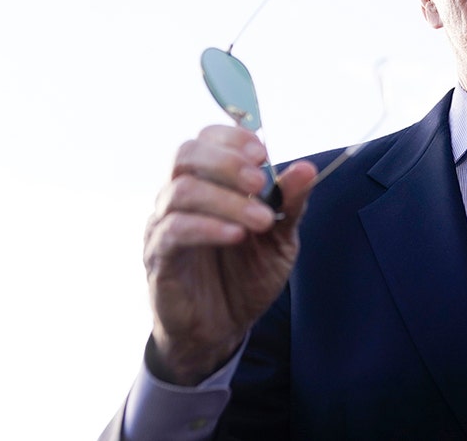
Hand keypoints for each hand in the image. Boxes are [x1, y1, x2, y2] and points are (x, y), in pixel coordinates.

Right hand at [142, 125, 316, 384]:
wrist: (222, 329)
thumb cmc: (245, 276)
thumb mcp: (279, 238)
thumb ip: (289, 203)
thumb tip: (307, 168)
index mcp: (206, 184)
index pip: (205, 139)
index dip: (232, 138)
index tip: (261, 153)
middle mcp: (178, 197)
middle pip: (186, 154)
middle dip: (227, 161)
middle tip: (260, 182)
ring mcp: (163, 225)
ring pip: (181, 190)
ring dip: (226, 199)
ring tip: (262, 220)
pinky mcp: (159, 257)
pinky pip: (174, 230)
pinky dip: (208, 227)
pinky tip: (237, 235)